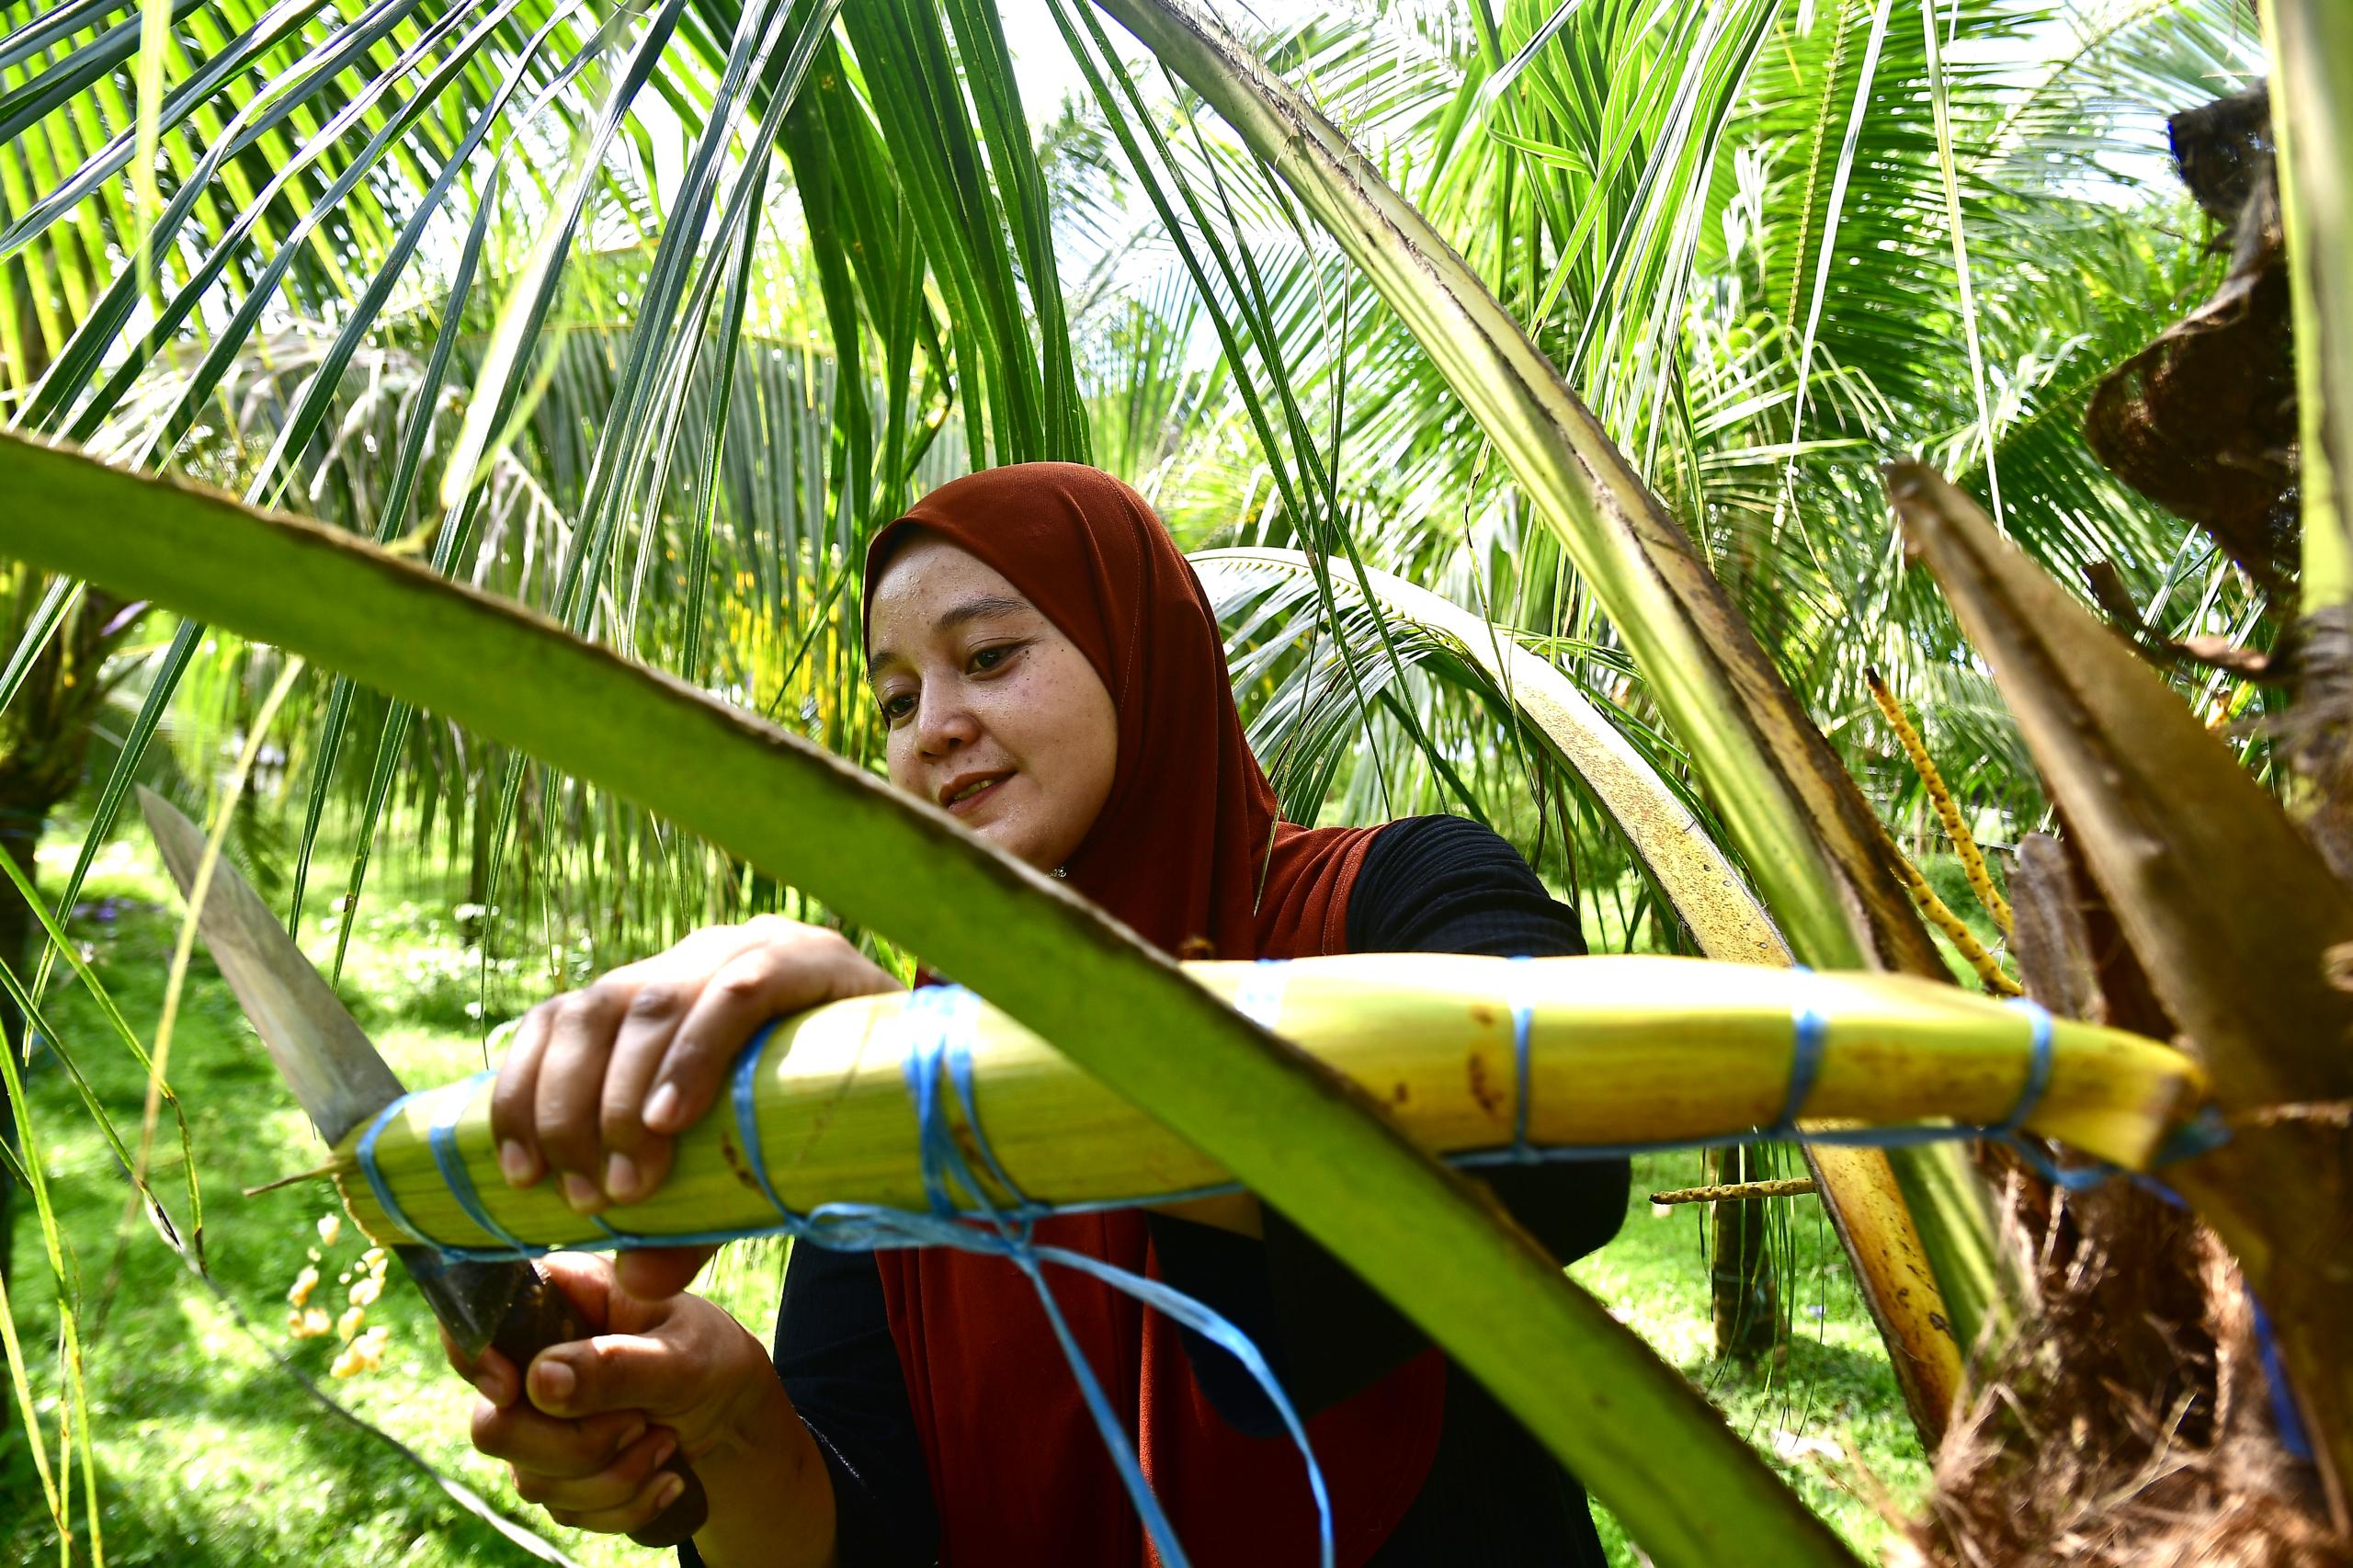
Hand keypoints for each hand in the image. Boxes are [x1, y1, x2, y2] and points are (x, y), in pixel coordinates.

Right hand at [445, 1253, 788, 1539]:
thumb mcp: (682, 1354)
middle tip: (640, 1421)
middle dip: (577, 1444)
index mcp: (559, 1300)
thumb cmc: (708, 1358)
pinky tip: (667, 1477)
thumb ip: (615, 1364)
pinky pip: (567, 1512)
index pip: (477, 1318)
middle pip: (492, 1427)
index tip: (512, 1388)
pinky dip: (625, 1504)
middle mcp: (532, 1363)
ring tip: (666, 1442)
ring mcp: (536, 1423)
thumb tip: (537, 1382)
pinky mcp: (555, 1473)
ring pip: (532, 1480)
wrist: (732, 1414)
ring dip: (613, 1476)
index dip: (474, 1357)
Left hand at [491, 916, 898, 1295]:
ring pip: (655, 1001)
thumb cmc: (812, 1116)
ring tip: (634, 1182)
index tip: (518, 1174)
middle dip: (571, 1109)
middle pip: (595, 1010)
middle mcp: (693, 956)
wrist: (927, 1072)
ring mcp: (752, 947)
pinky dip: (694, 1056)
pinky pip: (738, 993)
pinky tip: (673, 1119)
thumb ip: (683, 1218)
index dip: (522, 1089)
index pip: (558, 1018)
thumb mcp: (732, 1170)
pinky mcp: (814, 958)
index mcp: (656, 992)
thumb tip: (632, 1284)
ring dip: (625, 1096)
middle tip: (588, 1197)